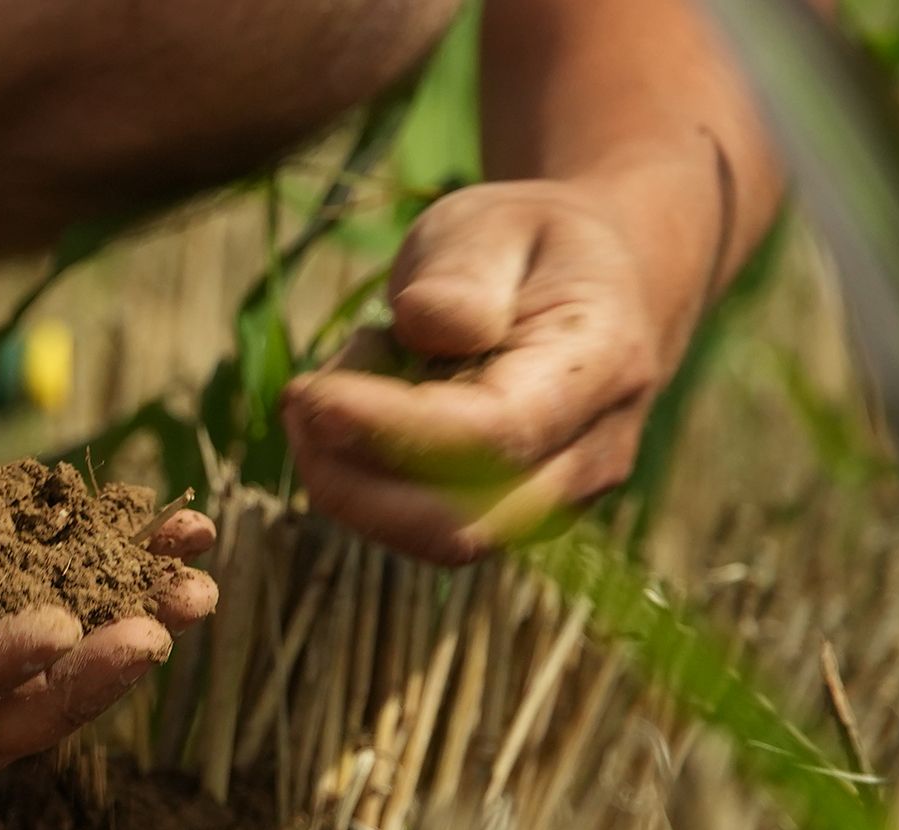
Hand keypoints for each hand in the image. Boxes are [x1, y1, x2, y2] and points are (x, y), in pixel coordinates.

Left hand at [282, 179, 694, 564]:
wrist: (597, 289)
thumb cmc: (529, 247)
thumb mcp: (492, 222)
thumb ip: (463, 271)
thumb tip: (425, 327)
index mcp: (599, 364)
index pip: (493, 432)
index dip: (390, 427)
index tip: (309, 395)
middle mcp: (590, 454)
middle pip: (459, 521)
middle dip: (353, 475)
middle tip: (299, 397)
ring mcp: (558, 503)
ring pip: (436, 538)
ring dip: (355, 478)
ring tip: (338, 386)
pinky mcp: (514, 521)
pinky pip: (425, 529)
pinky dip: (370, 483)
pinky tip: (362, 415)